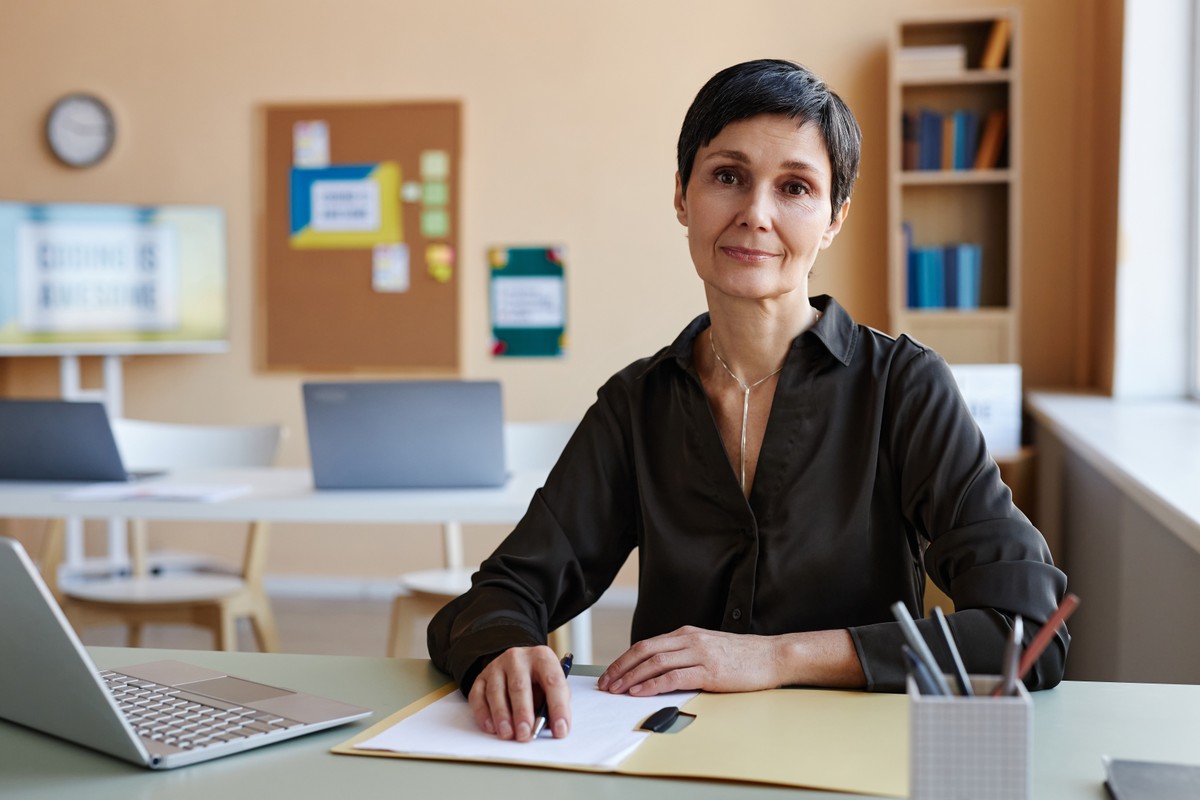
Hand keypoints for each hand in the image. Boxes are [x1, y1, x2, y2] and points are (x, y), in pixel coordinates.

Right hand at [468, 645, 570, 741]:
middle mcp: (518, 658)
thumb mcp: (551, 687)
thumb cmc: (538, 680)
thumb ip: (550, 705)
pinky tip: (491, 727)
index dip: (558, 707)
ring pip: (496, 692)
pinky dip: (484, 714)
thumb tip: (548, 728)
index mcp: (542, 657)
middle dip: (523, 713)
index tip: (560, 729)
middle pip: (519, 686)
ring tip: (508, 734)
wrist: (517, 664)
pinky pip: (478, 697)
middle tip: (526, 734)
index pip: (554, 681)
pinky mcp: (481, 677)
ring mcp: (497, 666)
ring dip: (502, 716)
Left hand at [597, 626, 782, 695]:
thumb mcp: (708, 648)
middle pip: (644, 650)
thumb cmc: (743, 656)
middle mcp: (689, 640)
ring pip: (655, 662)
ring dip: (631, 677)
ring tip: (616, 689)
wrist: (772, 656)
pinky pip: (673, 677)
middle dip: (620, 668)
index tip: (610, 674)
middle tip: (605, 683)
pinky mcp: (710, 671)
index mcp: (687, 634)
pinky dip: (652, 684)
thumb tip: (659, 671)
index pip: (646, 644)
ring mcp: (699, 654)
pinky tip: (640, 692)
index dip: (624, 659)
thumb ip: (685, 654)